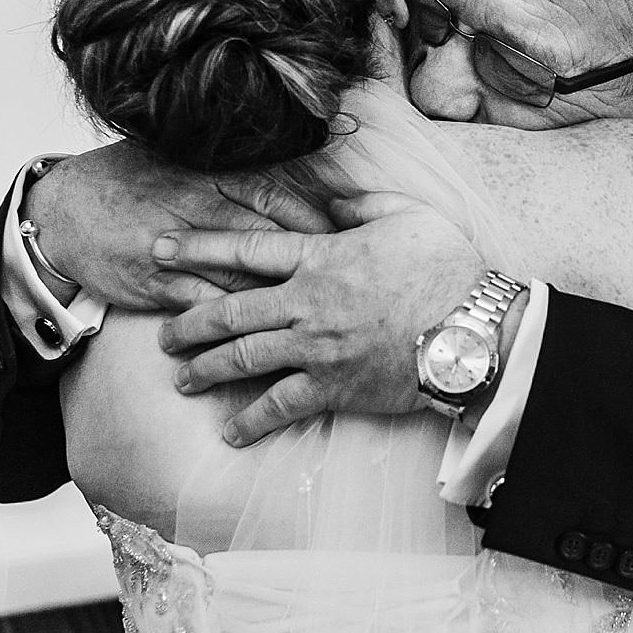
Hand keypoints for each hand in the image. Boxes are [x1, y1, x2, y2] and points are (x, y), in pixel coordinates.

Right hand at [21, 142, 332, 310]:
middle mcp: (198, 208)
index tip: (348, 241)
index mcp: (210, 175)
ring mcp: (177, 248)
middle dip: (311, 267)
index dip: (316, 222)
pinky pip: (205, 306)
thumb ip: (232, 174)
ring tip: (318, 320)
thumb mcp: (180, 162)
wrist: (63, 211)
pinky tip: (264, 339)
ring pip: (241, 278)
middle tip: (346, 287)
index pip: (277, 198)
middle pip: (270, 241)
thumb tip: (296, 181)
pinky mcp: (158, 283)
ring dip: (280, 301)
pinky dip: (235, 324)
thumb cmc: (129, 182)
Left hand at [154, 192, 490, 446]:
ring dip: (206, 371)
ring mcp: (317, 347)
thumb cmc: (446, 267)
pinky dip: (251, 421)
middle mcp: (308, 302)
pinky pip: (280, 406)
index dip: (197, 248)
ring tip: (183, 380)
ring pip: (244, 358)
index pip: (245, 249)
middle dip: (188, 324)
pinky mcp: (333, 387)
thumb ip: (362, 203)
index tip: (160, 251)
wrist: (472, 328)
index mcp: (321, 256)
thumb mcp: (408, 215)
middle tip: (163, 336)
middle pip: (229, 311)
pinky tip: (231, 433)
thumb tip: (332, 198)